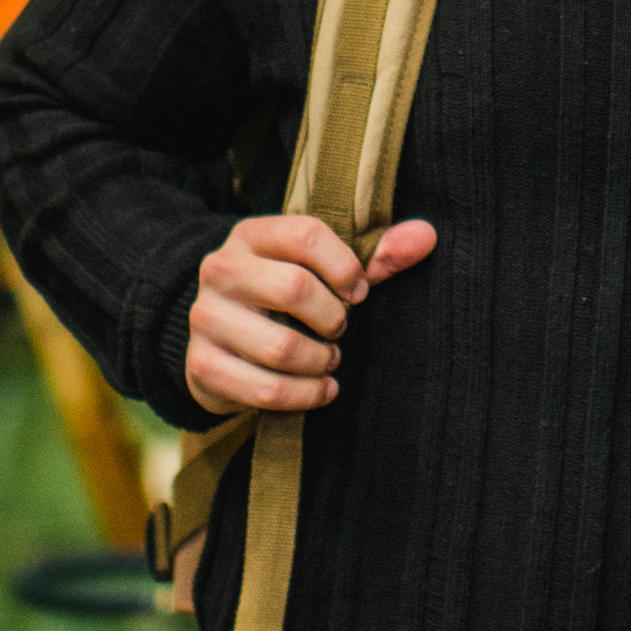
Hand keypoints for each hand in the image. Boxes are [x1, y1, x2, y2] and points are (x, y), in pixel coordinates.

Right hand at [183, 213, 438, 414]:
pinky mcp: (203, 366)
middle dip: (333, 317)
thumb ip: (375, 254)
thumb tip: (427, 237)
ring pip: (281, 347)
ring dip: (320, 361)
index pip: (306, 235)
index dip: (345, 266)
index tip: (359, 291)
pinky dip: (305, 396)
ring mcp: (206, 318)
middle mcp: (221, 269)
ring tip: (328, 360)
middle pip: (294, 289)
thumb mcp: (322, 268)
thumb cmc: (283, 295)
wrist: (218, 336)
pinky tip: (321, 389)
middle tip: (340, 329)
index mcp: (252, 234)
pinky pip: (265, 390)